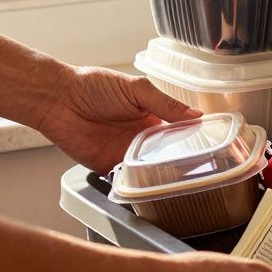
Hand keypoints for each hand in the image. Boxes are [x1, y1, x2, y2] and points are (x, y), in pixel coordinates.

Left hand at [36, 66, 200, 172]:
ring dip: (161, 175)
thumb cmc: (94, 86)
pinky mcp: (108, 167)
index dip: (195, 140)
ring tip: (179, 181)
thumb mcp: (136, 89)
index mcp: (153, 117)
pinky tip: (147, 185)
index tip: (213, 148)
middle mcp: (142, 137)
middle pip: (168, 155)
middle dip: (182, 163)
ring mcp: (126, 153)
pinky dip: (136, 184)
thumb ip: (164, 104)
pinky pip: (127, 180)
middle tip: (199, 171)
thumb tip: (197, 116)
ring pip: (150, 170)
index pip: (180, 132)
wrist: (58, 99)